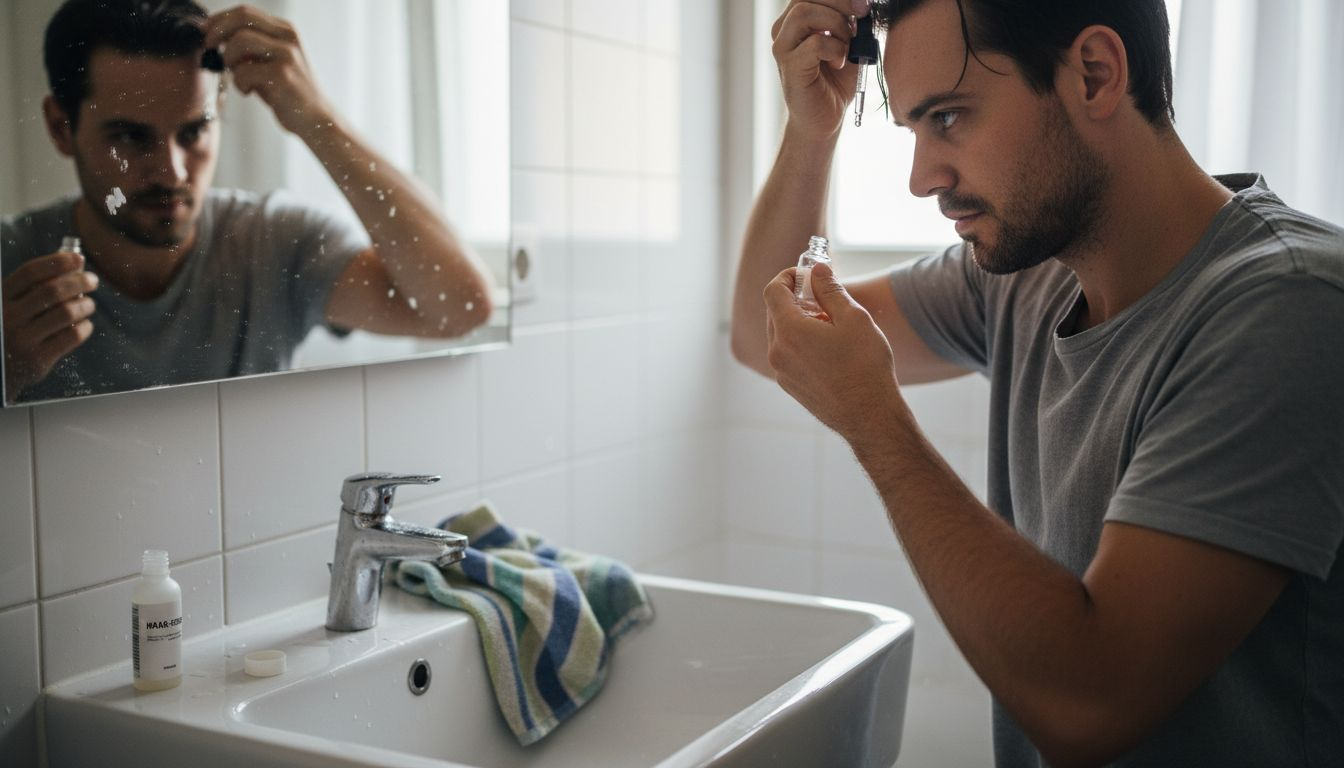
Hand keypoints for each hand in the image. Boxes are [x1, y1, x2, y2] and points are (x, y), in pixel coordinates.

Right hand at [2, 250, 98, 398]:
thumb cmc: (8, 330)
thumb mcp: (8, 307)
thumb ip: (31, 289)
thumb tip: (71, 264)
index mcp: (0, 299)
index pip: (30, 272)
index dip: (57, 262)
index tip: (78, 259)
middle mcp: (8, 317)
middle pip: (52, 291)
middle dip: (79, 282)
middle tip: (93, 280)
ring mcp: (22, 339)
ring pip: (65, 313)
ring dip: (84, 305)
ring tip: (90, 305)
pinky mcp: (37, 360)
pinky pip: (71, 337)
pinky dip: (84, 328)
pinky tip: (85, 325)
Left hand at [202, 6, 334, 137]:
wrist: (316, 120)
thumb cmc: (288, 93)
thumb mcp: (269, 63)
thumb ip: (248, 49)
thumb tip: (215, 38)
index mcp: (285, 30)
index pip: (245, 12)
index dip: (219, 19)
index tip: (205, 32)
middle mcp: (288, 37)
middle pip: (241, 17)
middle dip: (217, 30)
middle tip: (209, 46)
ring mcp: (287, 54)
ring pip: (240, 41)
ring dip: (229, 59)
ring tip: (237, 76)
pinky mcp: (283, 74)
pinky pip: (244, 70)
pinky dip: (239, 82)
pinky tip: (248, 91)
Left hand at [763, 261, 905, 441]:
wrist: (869, 416)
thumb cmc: (865, 366)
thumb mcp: (853, 318)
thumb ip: (830, 290)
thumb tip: (817, 271)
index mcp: (789, 331)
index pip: (773, 290)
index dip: (788, 276)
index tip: (806, 275)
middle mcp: (777, 351)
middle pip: (774, 312)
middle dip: (795, 299)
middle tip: (823, 297)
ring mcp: (781, 371)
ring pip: (780, 334)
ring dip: (798, 322)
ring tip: (830, 325)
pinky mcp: (790, 386)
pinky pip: (787, 354)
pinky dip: (800, 343)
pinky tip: (828, 349)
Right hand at [770, 0, 870, 139]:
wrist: (824, 119)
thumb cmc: (836, 81)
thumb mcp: (850, 42)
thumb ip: (853, 20)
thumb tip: (863, 3)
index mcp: (797, 19)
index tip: (864, 4)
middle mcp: (784, 29)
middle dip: (841, 1)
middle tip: (863, 13)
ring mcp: (783, 47)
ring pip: (805, 13)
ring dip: (836, 25)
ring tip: (847, 45)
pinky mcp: (790, 66)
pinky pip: (815, 43)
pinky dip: (835, 49)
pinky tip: (839, 62)